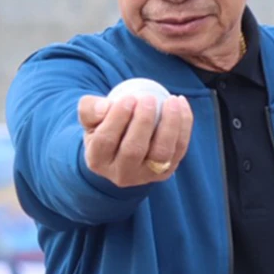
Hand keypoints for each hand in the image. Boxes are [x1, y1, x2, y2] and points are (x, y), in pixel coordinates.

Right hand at [78, 93, 193, 187]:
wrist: (123, 148)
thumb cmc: (104, 127)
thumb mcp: (90, 118)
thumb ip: (90, 109)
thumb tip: (104, 107)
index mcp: (97, 161)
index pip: (105, 141)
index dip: (117, 118)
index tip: (128, 98)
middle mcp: (121, 174)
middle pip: (133, 150)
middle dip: (143, 122)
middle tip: (148, 98)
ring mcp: (146, 176)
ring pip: (161, 153)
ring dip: (169, 125)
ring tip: (171, 100)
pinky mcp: (167, 171)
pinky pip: (179, 148)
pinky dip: (183, 125)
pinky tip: (181, 103)